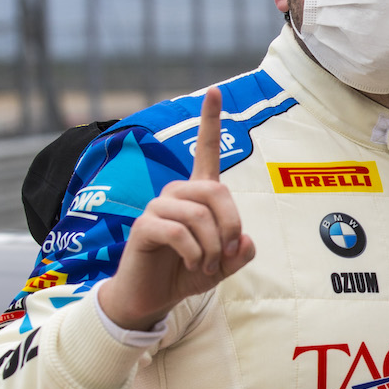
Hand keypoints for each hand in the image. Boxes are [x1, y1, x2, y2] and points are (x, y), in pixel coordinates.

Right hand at [98, 87, 254, 330]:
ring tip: (207, 265)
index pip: (205, 151)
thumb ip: (240, 252)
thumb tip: (245, 241)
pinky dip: (194, 252)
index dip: (209, 121)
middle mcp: (177, 193)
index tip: (215, 91)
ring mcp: (157, 207)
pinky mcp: (144, 226)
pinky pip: (177, 231)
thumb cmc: (187, 273)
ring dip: (212, 246)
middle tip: (227, 254)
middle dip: (231, 226)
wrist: (152, 297)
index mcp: (197, 194)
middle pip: (216, 192)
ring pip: (198, 215)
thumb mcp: (224, 265)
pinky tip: (192, 264)